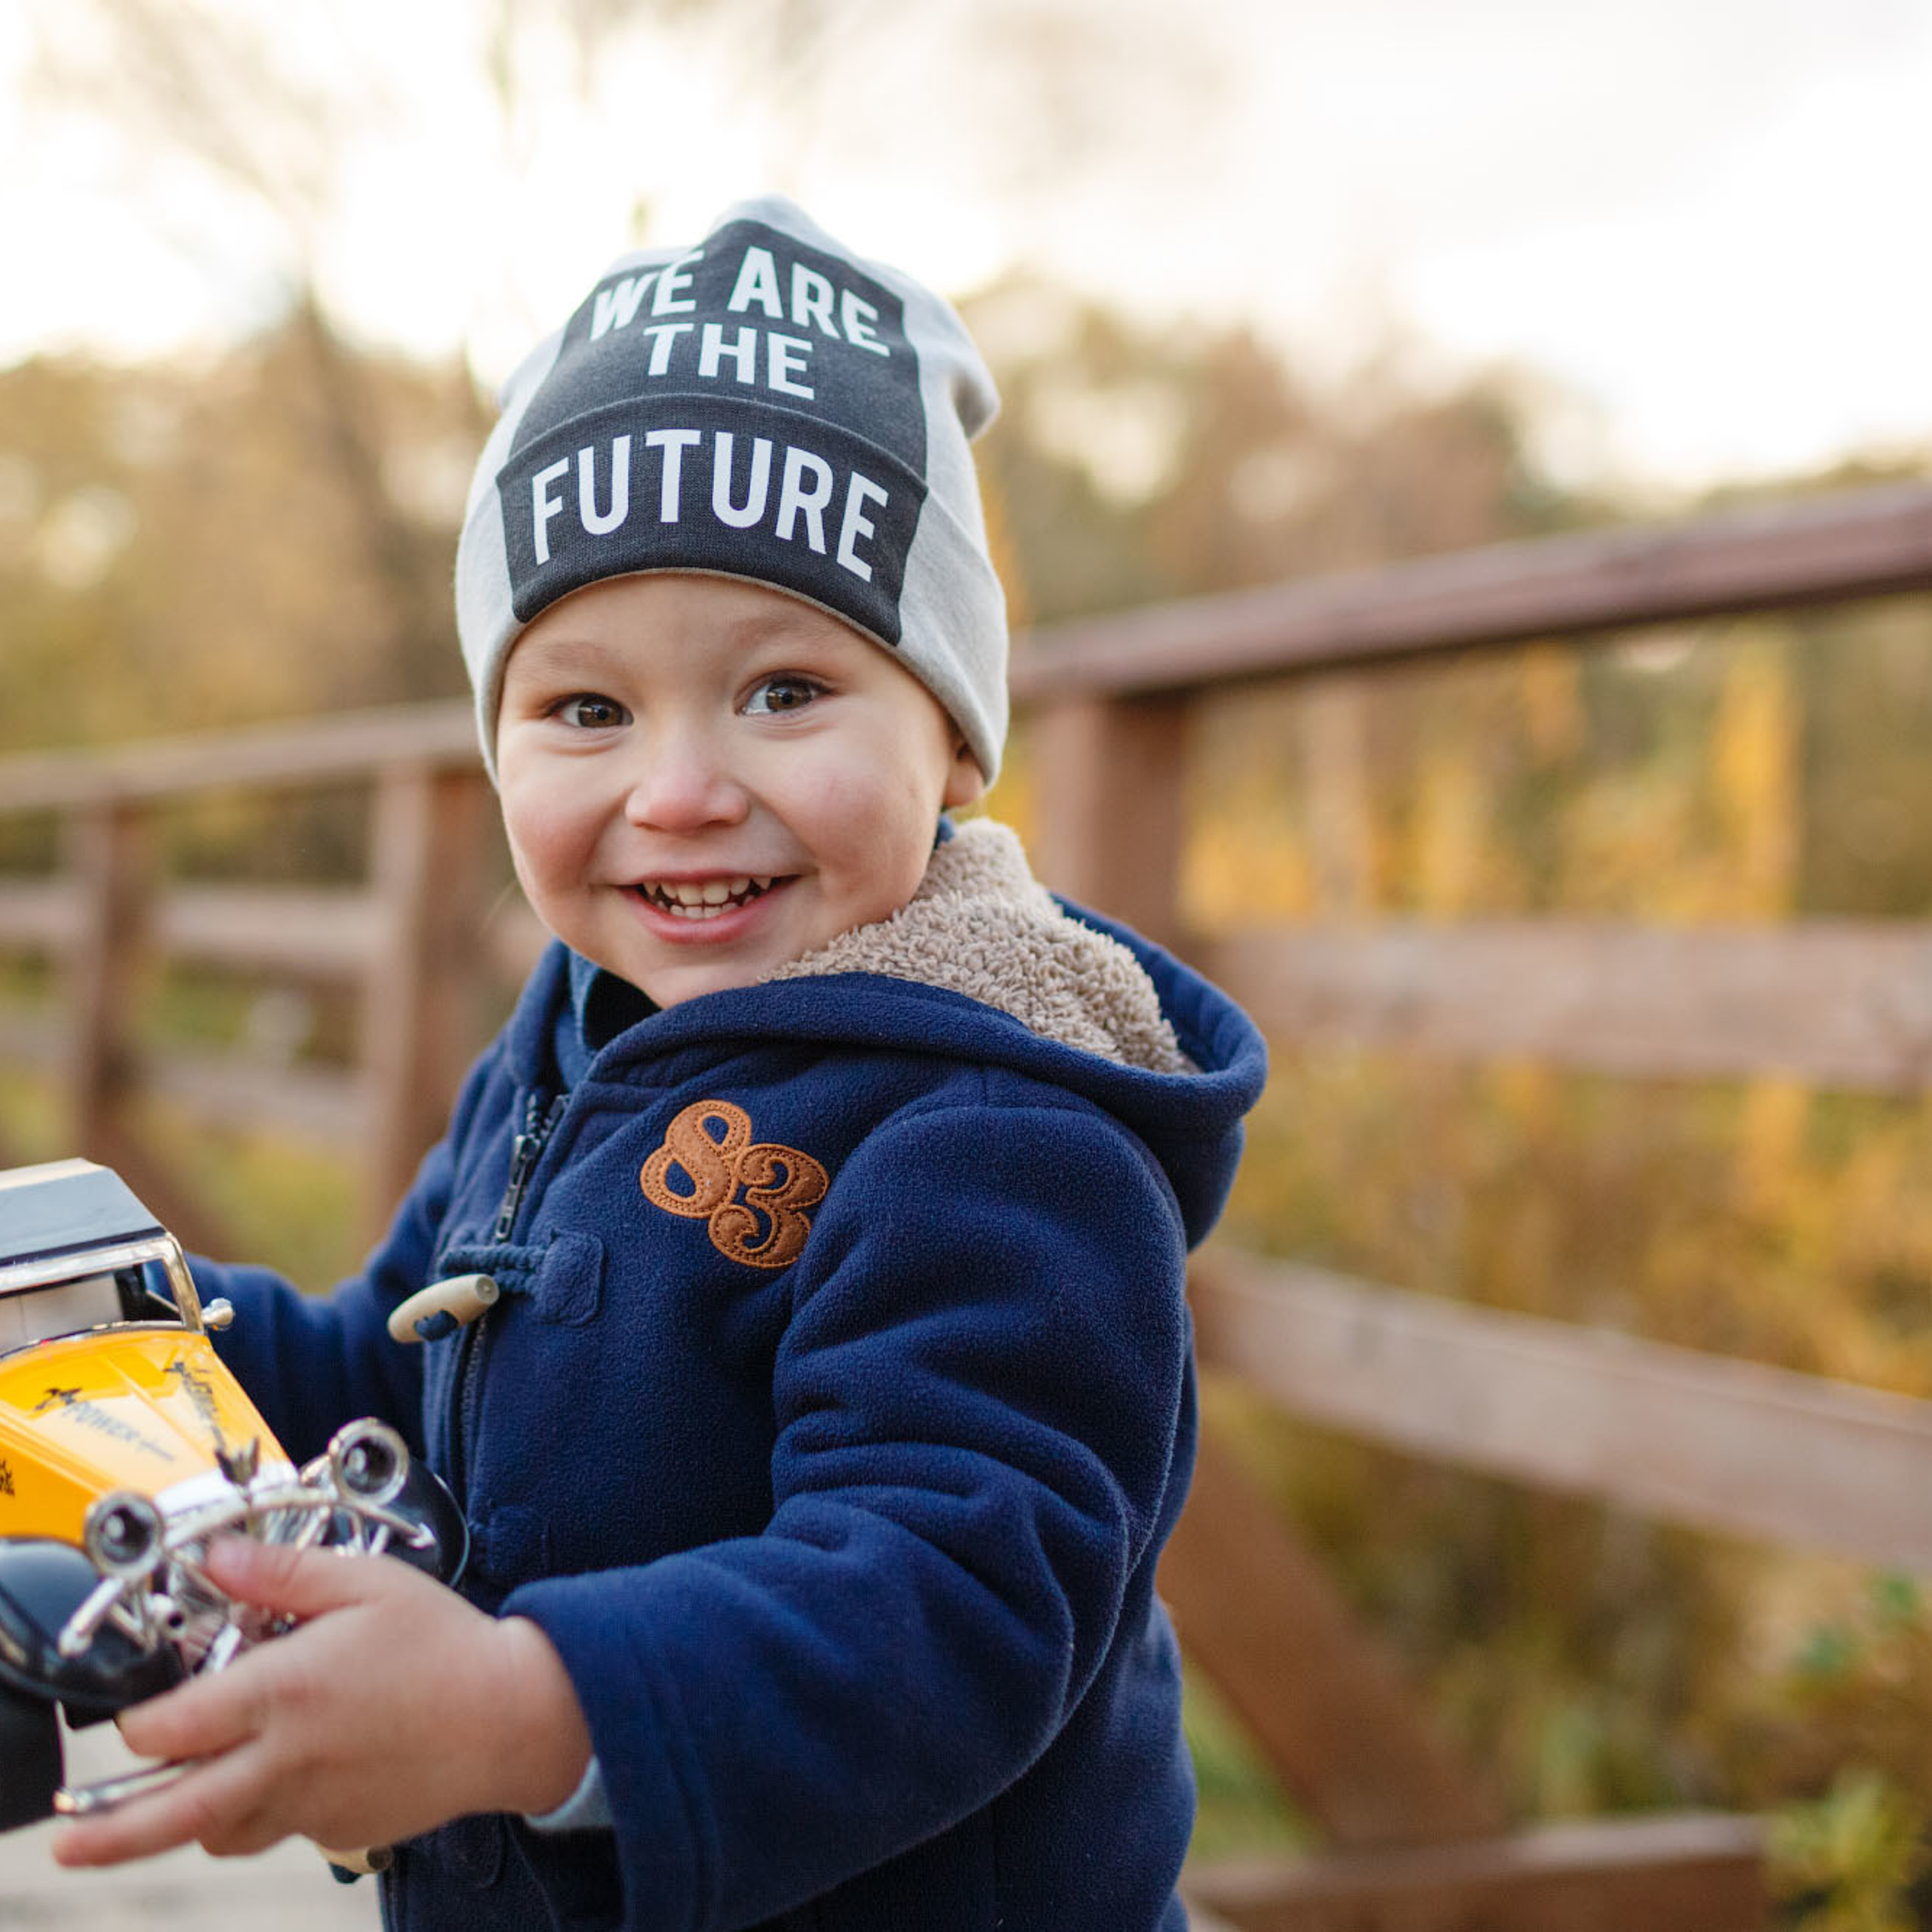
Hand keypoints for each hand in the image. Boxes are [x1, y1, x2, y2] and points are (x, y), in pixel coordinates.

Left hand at [52, 1536, 592, 1866]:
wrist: (512, 1715)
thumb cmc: (445, 1644)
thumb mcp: (365, 1584)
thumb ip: (281, 1575)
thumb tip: (218, 1556)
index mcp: (286, 1691)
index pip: (172, 1728)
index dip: (138, 1726)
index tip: (135, 1715)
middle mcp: (286, 1757)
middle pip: (172, 1814)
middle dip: (108, 1837)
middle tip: (68, 1850)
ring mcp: (312, 1803)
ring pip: (221, 1832)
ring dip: (193, 1818)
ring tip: (190, 1795)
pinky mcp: (339, 1829)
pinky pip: (281, 1831)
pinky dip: (266, 1811)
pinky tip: (294, 1771)